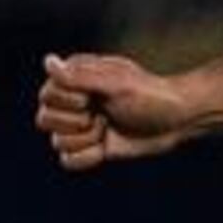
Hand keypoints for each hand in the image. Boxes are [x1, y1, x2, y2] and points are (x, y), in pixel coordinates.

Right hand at [36, 52, 193, 169]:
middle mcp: (71, 101)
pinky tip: (106, 148)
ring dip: (88, 140)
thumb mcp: (116, 83)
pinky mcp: (89, 147)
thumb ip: (79, 76)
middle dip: (78, 123)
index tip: (95, 98)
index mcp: (73, 79)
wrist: (177, 120)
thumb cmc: (150, 95)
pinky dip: (88, 157)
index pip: (46, 96)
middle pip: (45, 120)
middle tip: (105, 115)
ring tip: (109, 128)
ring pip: (58, 143)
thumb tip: (48, 61)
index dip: (71, 103)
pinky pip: (69, 161)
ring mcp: (79, 126)